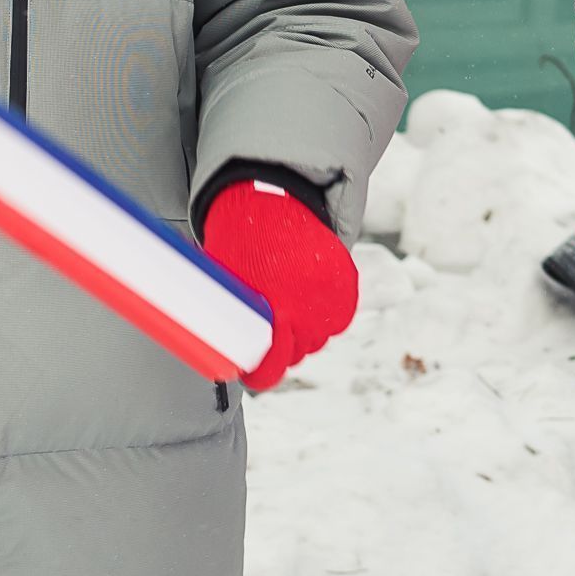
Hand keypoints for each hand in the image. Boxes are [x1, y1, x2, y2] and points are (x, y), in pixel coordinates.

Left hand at [203, 181, 360, 391]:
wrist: (272, 203)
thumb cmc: (241, 244)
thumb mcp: (228, 290)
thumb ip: (237, 327)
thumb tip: (229, 356)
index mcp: (274, 317)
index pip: (269, 370)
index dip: (259, 372)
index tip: (252, 366)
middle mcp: (308, 314)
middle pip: (297, 356)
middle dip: (282, 347)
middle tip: (267, 326)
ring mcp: (331, 300)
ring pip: (318, 339)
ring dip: (305, 330)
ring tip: (287, 304)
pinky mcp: (346, 287)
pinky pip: (337, 318)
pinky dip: (324, 313)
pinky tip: (306, 296)